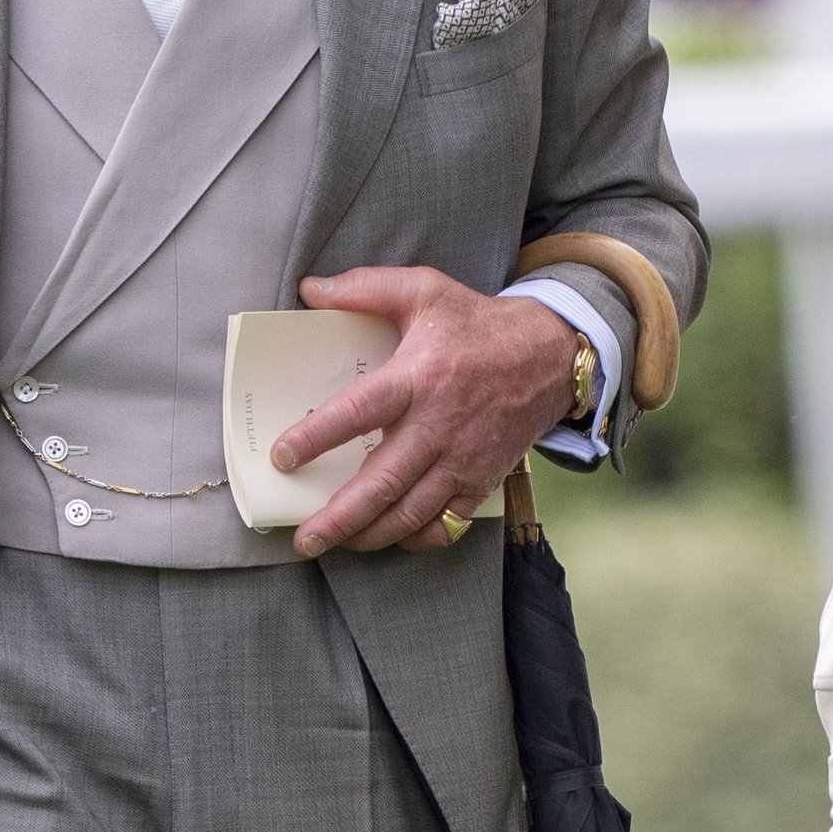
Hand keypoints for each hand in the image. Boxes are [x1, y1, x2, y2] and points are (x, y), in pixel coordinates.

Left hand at [275, 267, 578, 556]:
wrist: (550, 356)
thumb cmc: (478, 324)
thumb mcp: (424, 289)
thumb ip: (365, 287)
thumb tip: (309, 290)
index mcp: (416, 379)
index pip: (357, 414)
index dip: (317, 438)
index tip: (282, 457)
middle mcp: (436, 427)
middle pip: (382, 484)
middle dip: (339, 518)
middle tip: (304, 538)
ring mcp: (461, 460)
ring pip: (410, 513)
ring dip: (370, 535)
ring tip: (336, 543)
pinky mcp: (481, 480)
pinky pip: (447, 523)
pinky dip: (418, 538)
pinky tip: (392, 537)